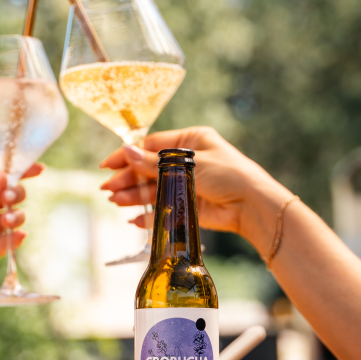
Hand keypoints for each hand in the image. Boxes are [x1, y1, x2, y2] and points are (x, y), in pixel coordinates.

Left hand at [0, 164, 43, 292]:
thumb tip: (5, 177)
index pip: (1, 177)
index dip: (20, 171)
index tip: (38, 169)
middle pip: (13, 194)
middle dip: (16, 194)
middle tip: (6, 199)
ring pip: (17, 216)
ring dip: (16, 216)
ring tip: (4, 221)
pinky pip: (12, 240)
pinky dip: (17, 237)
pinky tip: (15, 235)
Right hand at [99, 127, 286, 236]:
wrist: (253, 205)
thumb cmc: (230, 175)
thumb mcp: (190, 165)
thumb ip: (155, 163)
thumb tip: (126, 151)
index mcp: (190, 141)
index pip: (150, 146)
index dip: (127, 155)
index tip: (107, 165)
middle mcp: (187, 161)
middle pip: (148, 169)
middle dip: (127, 179)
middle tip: (108, 188)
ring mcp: (187, 184)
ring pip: (153, 189)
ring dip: (134, 196)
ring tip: (116, 202)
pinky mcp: (188, 206)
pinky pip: (162, 209)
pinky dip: (148, 214)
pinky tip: (133, 218)